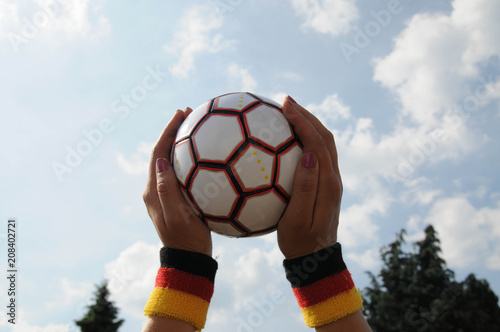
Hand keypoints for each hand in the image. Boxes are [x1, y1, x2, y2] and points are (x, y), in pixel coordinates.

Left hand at [142, 108, 211, 255]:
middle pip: (162, 153)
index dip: (167, 132)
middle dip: (173, 132)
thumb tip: (161, 162)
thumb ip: (167, 190)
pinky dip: (190, 158)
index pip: (158, 153)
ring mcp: (165, 194)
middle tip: (189, 115)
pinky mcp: (175, 199)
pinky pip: (180, 172)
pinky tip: (205, 156)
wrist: (188, 259)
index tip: (180, 114)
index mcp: (153, 190)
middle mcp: (155, 189)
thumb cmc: (187, 239)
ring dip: (180, 143)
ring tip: (195, 128)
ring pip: (170, 161)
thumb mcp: (178, 215)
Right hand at [277, 96, 341, 258]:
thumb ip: (305, 189)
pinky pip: (316, 154)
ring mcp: (330, 181)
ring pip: (322, 144)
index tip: (286, 105)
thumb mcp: (298, 219)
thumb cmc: (301, 242)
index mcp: (328, 183)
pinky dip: (304, 139)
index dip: (303, 121)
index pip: (318, 142)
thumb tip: (310, 155)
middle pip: (324, 137)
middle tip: (286, 101)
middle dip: (307, 115)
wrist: (315, 259)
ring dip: (308, 125)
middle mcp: (333, 178)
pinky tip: (286, 139)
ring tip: (287, 113)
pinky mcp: (324, 185)